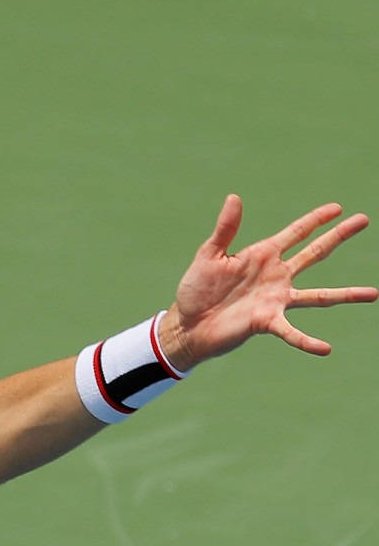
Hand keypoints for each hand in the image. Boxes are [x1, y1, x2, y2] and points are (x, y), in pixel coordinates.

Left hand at [159, 195, 375, 370]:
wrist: (187, 323)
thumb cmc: (196, 289)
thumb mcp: (209, 255)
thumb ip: (225, 229)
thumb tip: (234, 197)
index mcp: (262, 256)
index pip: (295, 233)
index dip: (315, 219)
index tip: (337, 208)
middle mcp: (276, 276)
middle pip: (314, 253)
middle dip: (338, 237)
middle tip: (364, 220)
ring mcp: (275, 300)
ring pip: (318, 297)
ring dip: (346, 295)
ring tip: (374, 294)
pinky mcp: (266, 322)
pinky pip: (291, 332)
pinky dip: (307, 341)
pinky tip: (325, 348)